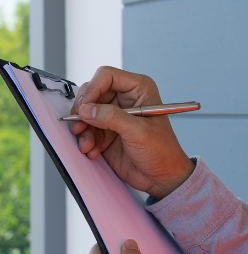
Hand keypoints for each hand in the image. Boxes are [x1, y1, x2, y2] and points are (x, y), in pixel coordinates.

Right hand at [70, 66, 194, 199]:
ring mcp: (114, 114)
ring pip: (86, 111)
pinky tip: (93, 151)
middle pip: (92, 92)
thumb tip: (87, 109)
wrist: (162, 177)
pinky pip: (87, 128)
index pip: (107, 76)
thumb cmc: (162, 151)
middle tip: (79, 128)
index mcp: (139, 88)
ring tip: (88, 146)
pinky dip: (86, 139)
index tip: (84, 108)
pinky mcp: (107, 130)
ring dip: (83, 129)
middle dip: (83, 111)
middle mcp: (125, 97)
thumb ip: (112, 118)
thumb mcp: (138, 132)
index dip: (92, 89)